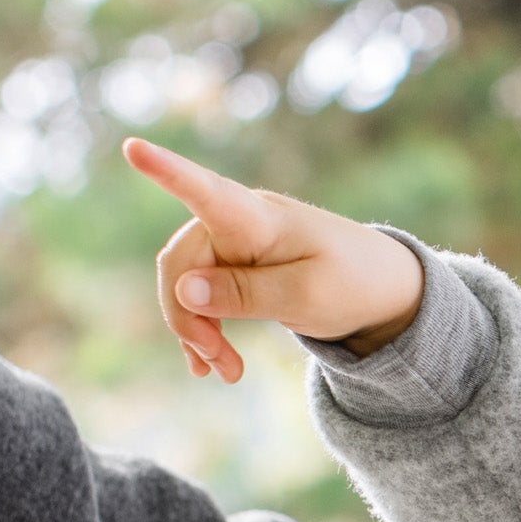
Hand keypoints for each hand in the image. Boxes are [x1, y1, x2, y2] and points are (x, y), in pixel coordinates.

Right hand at [121, 137, 423, 382]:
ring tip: (223, 373)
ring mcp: (234, 242)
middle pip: (181, 263)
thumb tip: (184, 290)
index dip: (168, 171)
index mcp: (258, 218)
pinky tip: (207, 364)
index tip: (135, 148)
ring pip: (185, 284)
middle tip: (219, 367)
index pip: (206, 191)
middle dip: (188, 318)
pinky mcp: (237, 266)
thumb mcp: (307, 297)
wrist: (385, 291)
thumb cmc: (354, 284)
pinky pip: (200, 295)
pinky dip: (202, 330)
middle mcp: (238, 221)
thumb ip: (246, 294)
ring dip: (195, 331)